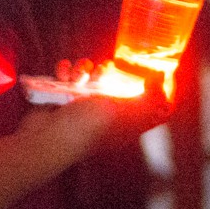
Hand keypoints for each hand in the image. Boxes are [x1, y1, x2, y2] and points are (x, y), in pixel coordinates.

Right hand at [18, 86, 174, 163]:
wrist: (46, 138)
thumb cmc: (88, 128)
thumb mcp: (125, 112)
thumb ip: (148, 96)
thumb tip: (163, 78)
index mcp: (127, 122)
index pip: (149, 107)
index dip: (153, 90)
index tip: (152, 73)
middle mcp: (106, 113)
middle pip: (117, 83)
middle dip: (108, 72)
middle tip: (103, 71)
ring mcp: (83, 105)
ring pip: (90, 74)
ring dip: (83, 69)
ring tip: (76, 76)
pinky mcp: (63, 98)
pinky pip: (68, 76)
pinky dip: (64, 72)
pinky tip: (62, 75)